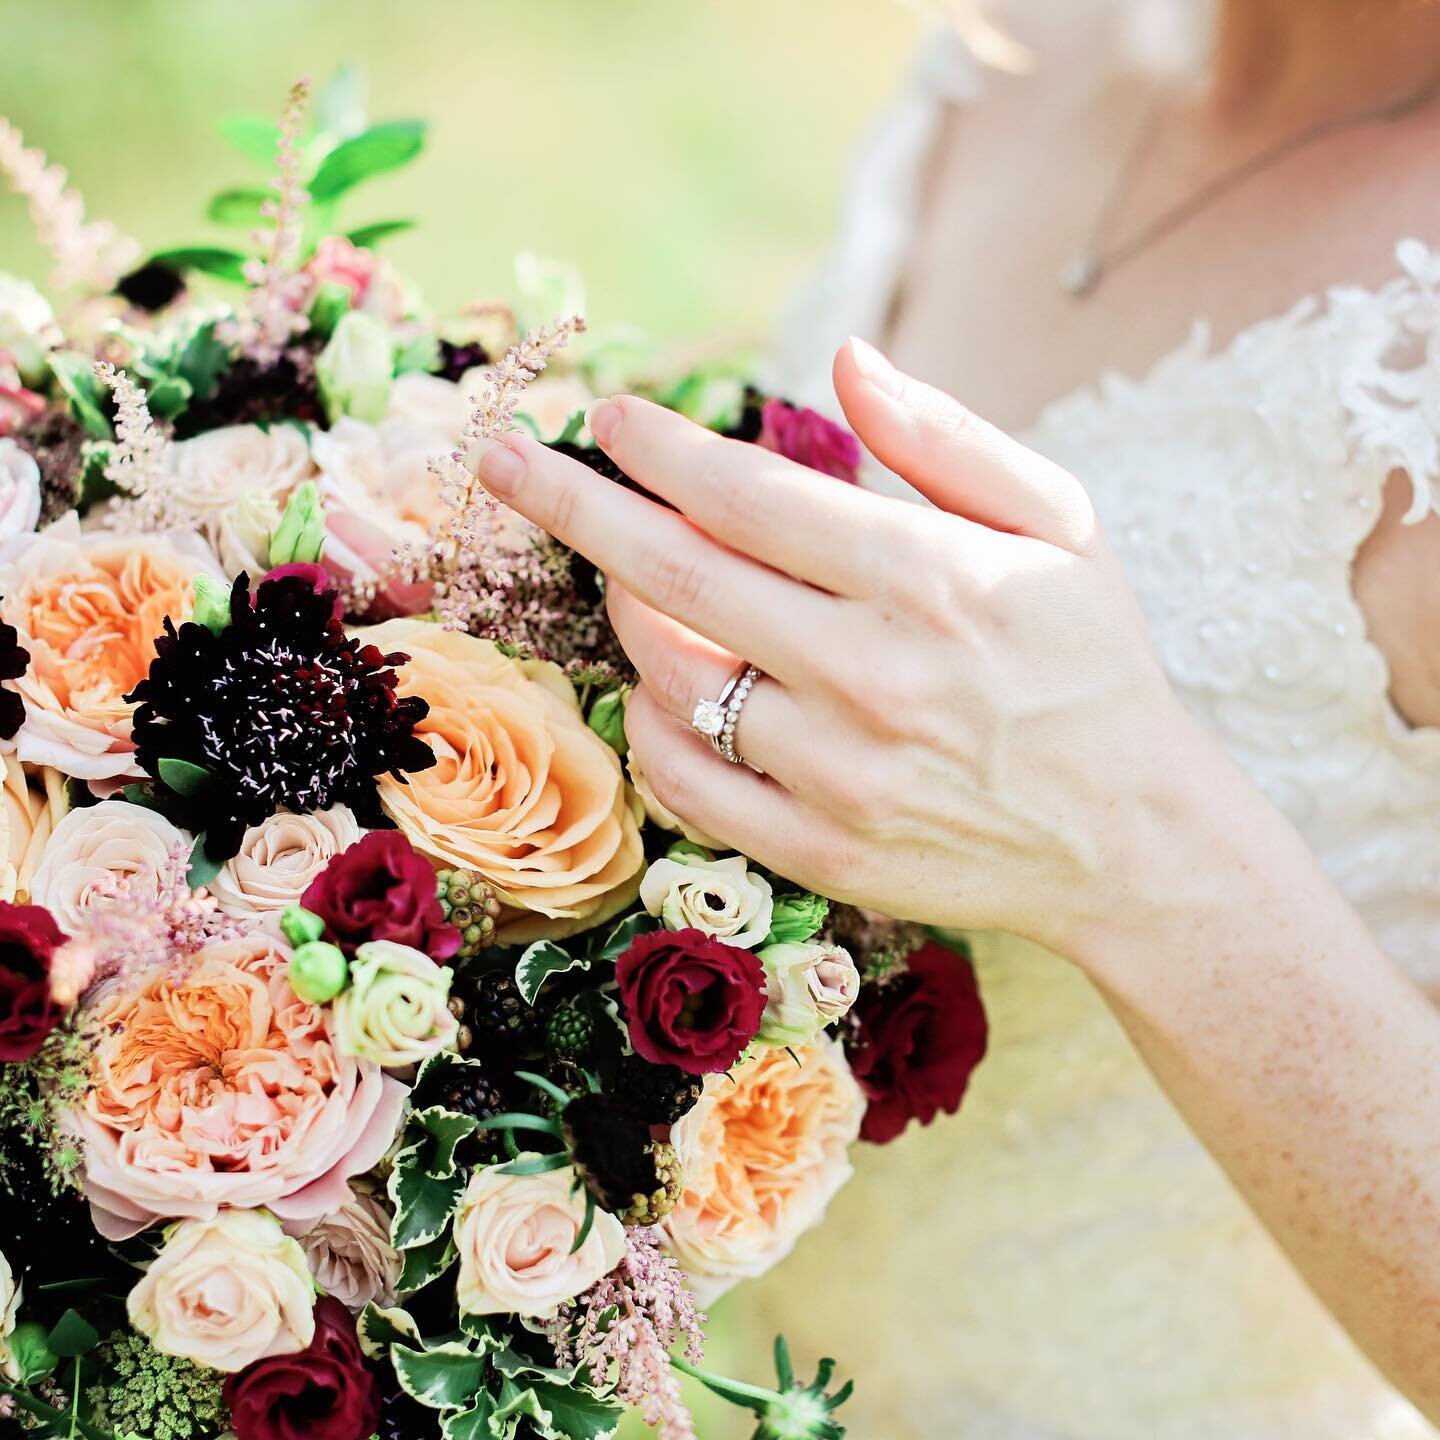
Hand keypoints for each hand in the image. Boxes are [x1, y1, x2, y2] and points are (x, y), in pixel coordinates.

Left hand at [473, 339, 1218, 957]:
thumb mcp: (1059, 523)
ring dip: (623, 613)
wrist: (1127, 837)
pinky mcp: (820, 852)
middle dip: (573, 504)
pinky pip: (687, 783)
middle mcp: (871, 677)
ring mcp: (837, 776)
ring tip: (619, 572)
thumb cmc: (1089, 663)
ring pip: (671, 680)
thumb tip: (845, 358)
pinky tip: (656, 684)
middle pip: (676, 577)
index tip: (605, 416)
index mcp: (928, 580)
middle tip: (503, 458)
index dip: (658, 448)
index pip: (746, 495)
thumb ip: (948, 437)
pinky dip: (650, 726)